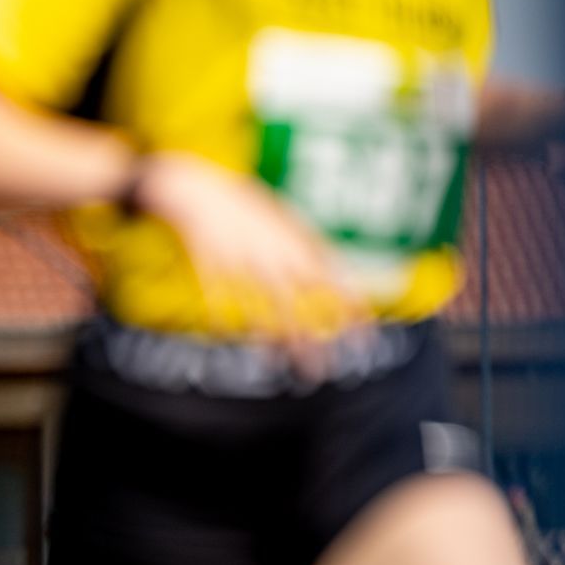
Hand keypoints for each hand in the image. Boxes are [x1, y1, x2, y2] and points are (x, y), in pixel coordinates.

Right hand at [134, 151, 366, 360]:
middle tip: (321, 373)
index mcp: (293, 244)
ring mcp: (239, 266)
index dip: (351, 309)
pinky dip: (224, 322)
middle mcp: (270, 258)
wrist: (199, 191)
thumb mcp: (286, 222)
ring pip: (260, 312)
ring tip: (286, 366)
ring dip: (275, 342)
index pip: (332, 280)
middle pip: (296, 306)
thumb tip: (338, 277)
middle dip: (310, 342)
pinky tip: (232, 340)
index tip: (364, 338)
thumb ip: (309, 249)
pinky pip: (220, 304)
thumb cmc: (247, 207)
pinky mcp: (210, 272)